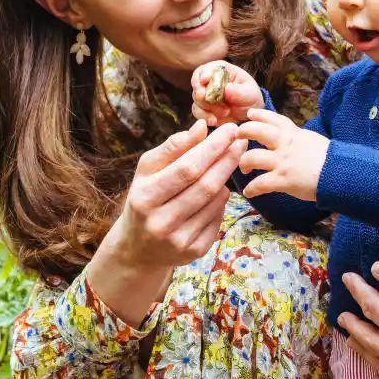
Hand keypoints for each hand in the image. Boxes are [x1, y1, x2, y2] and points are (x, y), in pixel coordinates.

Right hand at [88, 120, 246, 324]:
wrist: (138, 247)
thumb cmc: (145, 197)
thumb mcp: (148, 170)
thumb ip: (174, 147)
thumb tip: (202, 126)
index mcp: (145, 198)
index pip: (187, 168)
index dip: (212, 148)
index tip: (230, 129)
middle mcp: (161, 223)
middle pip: (206, 186)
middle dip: (226, 160)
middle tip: (240, 142)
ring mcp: (179, 241)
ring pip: (216, 202)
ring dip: (225, 179)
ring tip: (224, 165)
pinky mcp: (194, 252)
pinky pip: (218, 218)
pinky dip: (222, 201)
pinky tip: (217, 192)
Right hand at [191, 60, 263, 126]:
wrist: (249, 113)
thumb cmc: (250, 97)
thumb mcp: (250, 93)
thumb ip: (239, 91)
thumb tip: (227, 89)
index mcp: (222, 71)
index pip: (208, 68)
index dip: (204, 73)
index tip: (204, 80)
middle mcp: (210, 81)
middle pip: (197, 83)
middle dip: (200, 91)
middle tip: (204, 97)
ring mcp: (205, 95)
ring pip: (197, 99)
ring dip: (208, 107)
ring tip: (226, 112)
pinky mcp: (204, 108)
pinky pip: (197, 112)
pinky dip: (204, 116)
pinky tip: (214, 120)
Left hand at [237, 109, 329, 200]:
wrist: (340, 173)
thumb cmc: (330, 159)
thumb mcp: (313, 141)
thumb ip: (299, 139)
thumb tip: (293, 139)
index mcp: (294, 134)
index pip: (273, 119)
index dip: (259, 115)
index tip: (249, 114)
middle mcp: (285, 145)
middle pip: (256, 131)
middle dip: (243, 132)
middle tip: (237, 136)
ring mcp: (282, 162)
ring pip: (252, 157)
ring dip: (244, 163)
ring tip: (244, 168)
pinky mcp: (283, 180)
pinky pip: (260, 184)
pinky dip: (251, 189)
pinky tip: (249, 192)